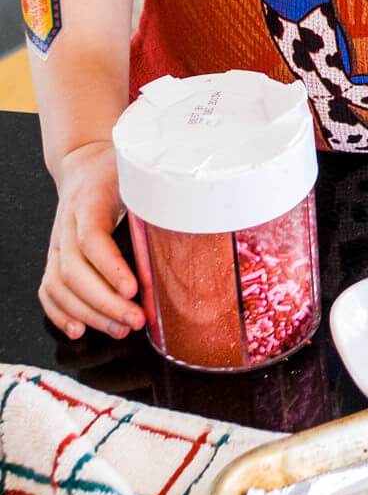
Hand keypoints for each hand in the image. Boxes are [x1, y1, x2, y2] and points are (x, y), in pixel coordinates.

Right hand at [38, 140, 145, 340]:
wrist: (83, 165)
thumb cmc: (115, 171)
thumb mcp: (139, 174)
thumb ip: (158, 196)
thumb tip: (192, 220)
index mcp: (89, 201)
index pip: (92, 238)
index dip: (110, 267)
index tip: (133, 289)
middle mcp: (67, 225)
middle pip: (74, 271)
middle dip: (105, 303)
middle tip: (136, 319)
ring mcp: (57, 243)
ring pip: (59, 285)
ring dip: (89, 314)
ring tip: (120, 329)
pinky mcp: (54, 258)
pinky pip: (48, 290)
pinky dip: (60, 314)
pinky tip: (80, 329)